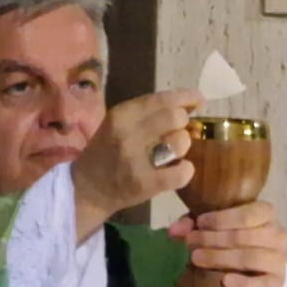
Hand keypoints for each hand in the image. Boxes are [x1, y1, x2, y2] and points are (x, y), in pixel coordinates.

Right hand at [72, 89, 201, 236]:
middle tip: (176, 133)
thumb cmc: (107, 153)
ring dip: (182, 147)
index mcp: (122, 114)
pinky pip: (181, 173)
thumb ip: (148, 113)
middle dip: (183, 124)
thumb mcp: (120, 124)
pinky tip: (179, 170)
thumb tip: (189, 104)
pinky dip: (186, 171)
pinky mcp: (145, 184)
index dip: (187, 98)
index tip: (198, 102)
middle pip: (176, 117)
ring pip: (181, 142)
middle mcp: (127, 133)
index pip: (163, 99)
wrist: (88, 189)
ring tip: (172, 154)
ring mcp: (135, 159)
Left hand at [167, 200, 286, 286]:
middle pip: (245, 236)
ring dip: (221, 258)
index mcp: (265, 214)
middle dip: (214, 239)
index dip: (221, 219)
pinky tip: (225, 281)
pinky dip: (243, 284)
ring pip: (251, 257)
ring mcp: (278, 260)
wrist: (253, 279)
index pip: (247, 213)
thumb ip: (194, 226)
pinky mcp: (275, 284)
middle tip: (191, 243)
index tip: (199, 223)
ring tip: (197, 258)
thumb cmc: (233, 246)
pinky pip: (261, 284)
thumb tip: (174, 230)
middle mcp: (277, 234)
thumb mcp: (213, 230)